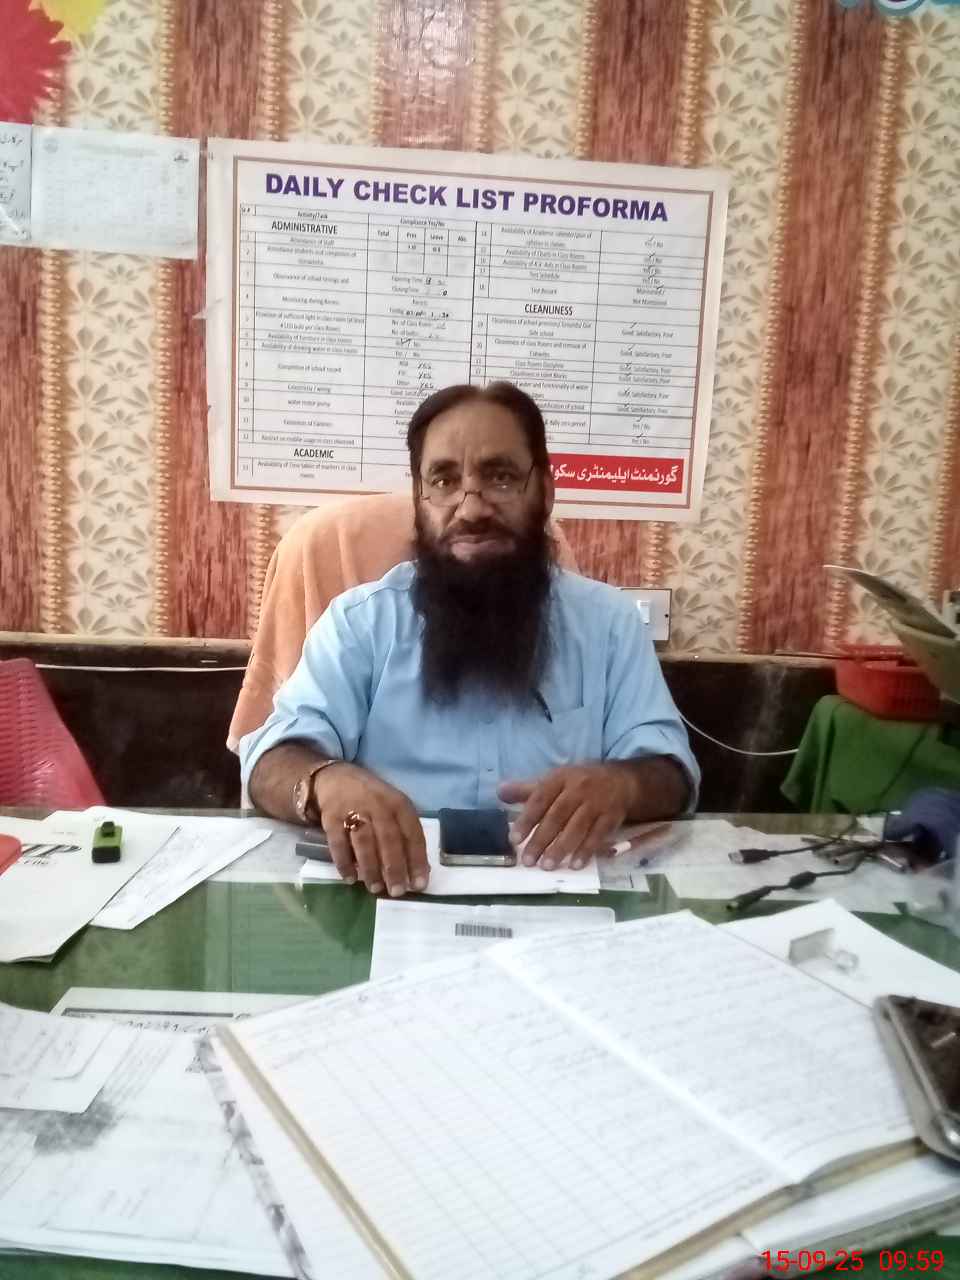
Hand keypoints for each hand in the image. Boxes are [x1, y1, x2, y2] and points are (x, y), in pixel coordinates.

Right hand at [314, 764, 428, 895]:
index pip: (412, 834)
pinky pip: (338, 843)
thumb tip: (418, 871)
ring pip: (365, 843)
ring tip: (375, 888)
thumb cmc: (373, 801)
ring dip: (370, 868)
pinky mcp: (332, 817)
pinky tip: (350, 878)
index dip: (417, 860)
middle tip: (397, 892)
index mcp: (399, 804)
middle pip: (389, 840)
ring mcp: (354, 810)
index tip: (419, 884)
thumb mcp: (394, 809)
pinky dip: (344, 862)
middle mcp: (379, 805)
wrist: (337, 779)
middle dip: (394, 868)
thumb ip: (405, 835)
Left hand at [498, 764, 632, 868]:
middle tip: (528, 861)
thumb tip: (500, 791)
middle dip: (541, 839)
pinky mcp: (612, 817)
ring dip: (561, 848)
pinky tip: (574, 865)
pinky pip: (597, 836)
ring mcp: (597, 803)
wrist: (622, 780)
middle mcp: (578, 789)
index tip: (514, 840)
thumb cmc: (580, 782)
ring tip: (547, 866)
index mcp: (560, 778)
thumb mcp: (555, 780)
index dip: (527, 819)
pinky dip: (586, 851)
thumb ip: (528, 790)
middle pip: (557, 816)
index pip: (540, 799)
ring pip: (577, 828)